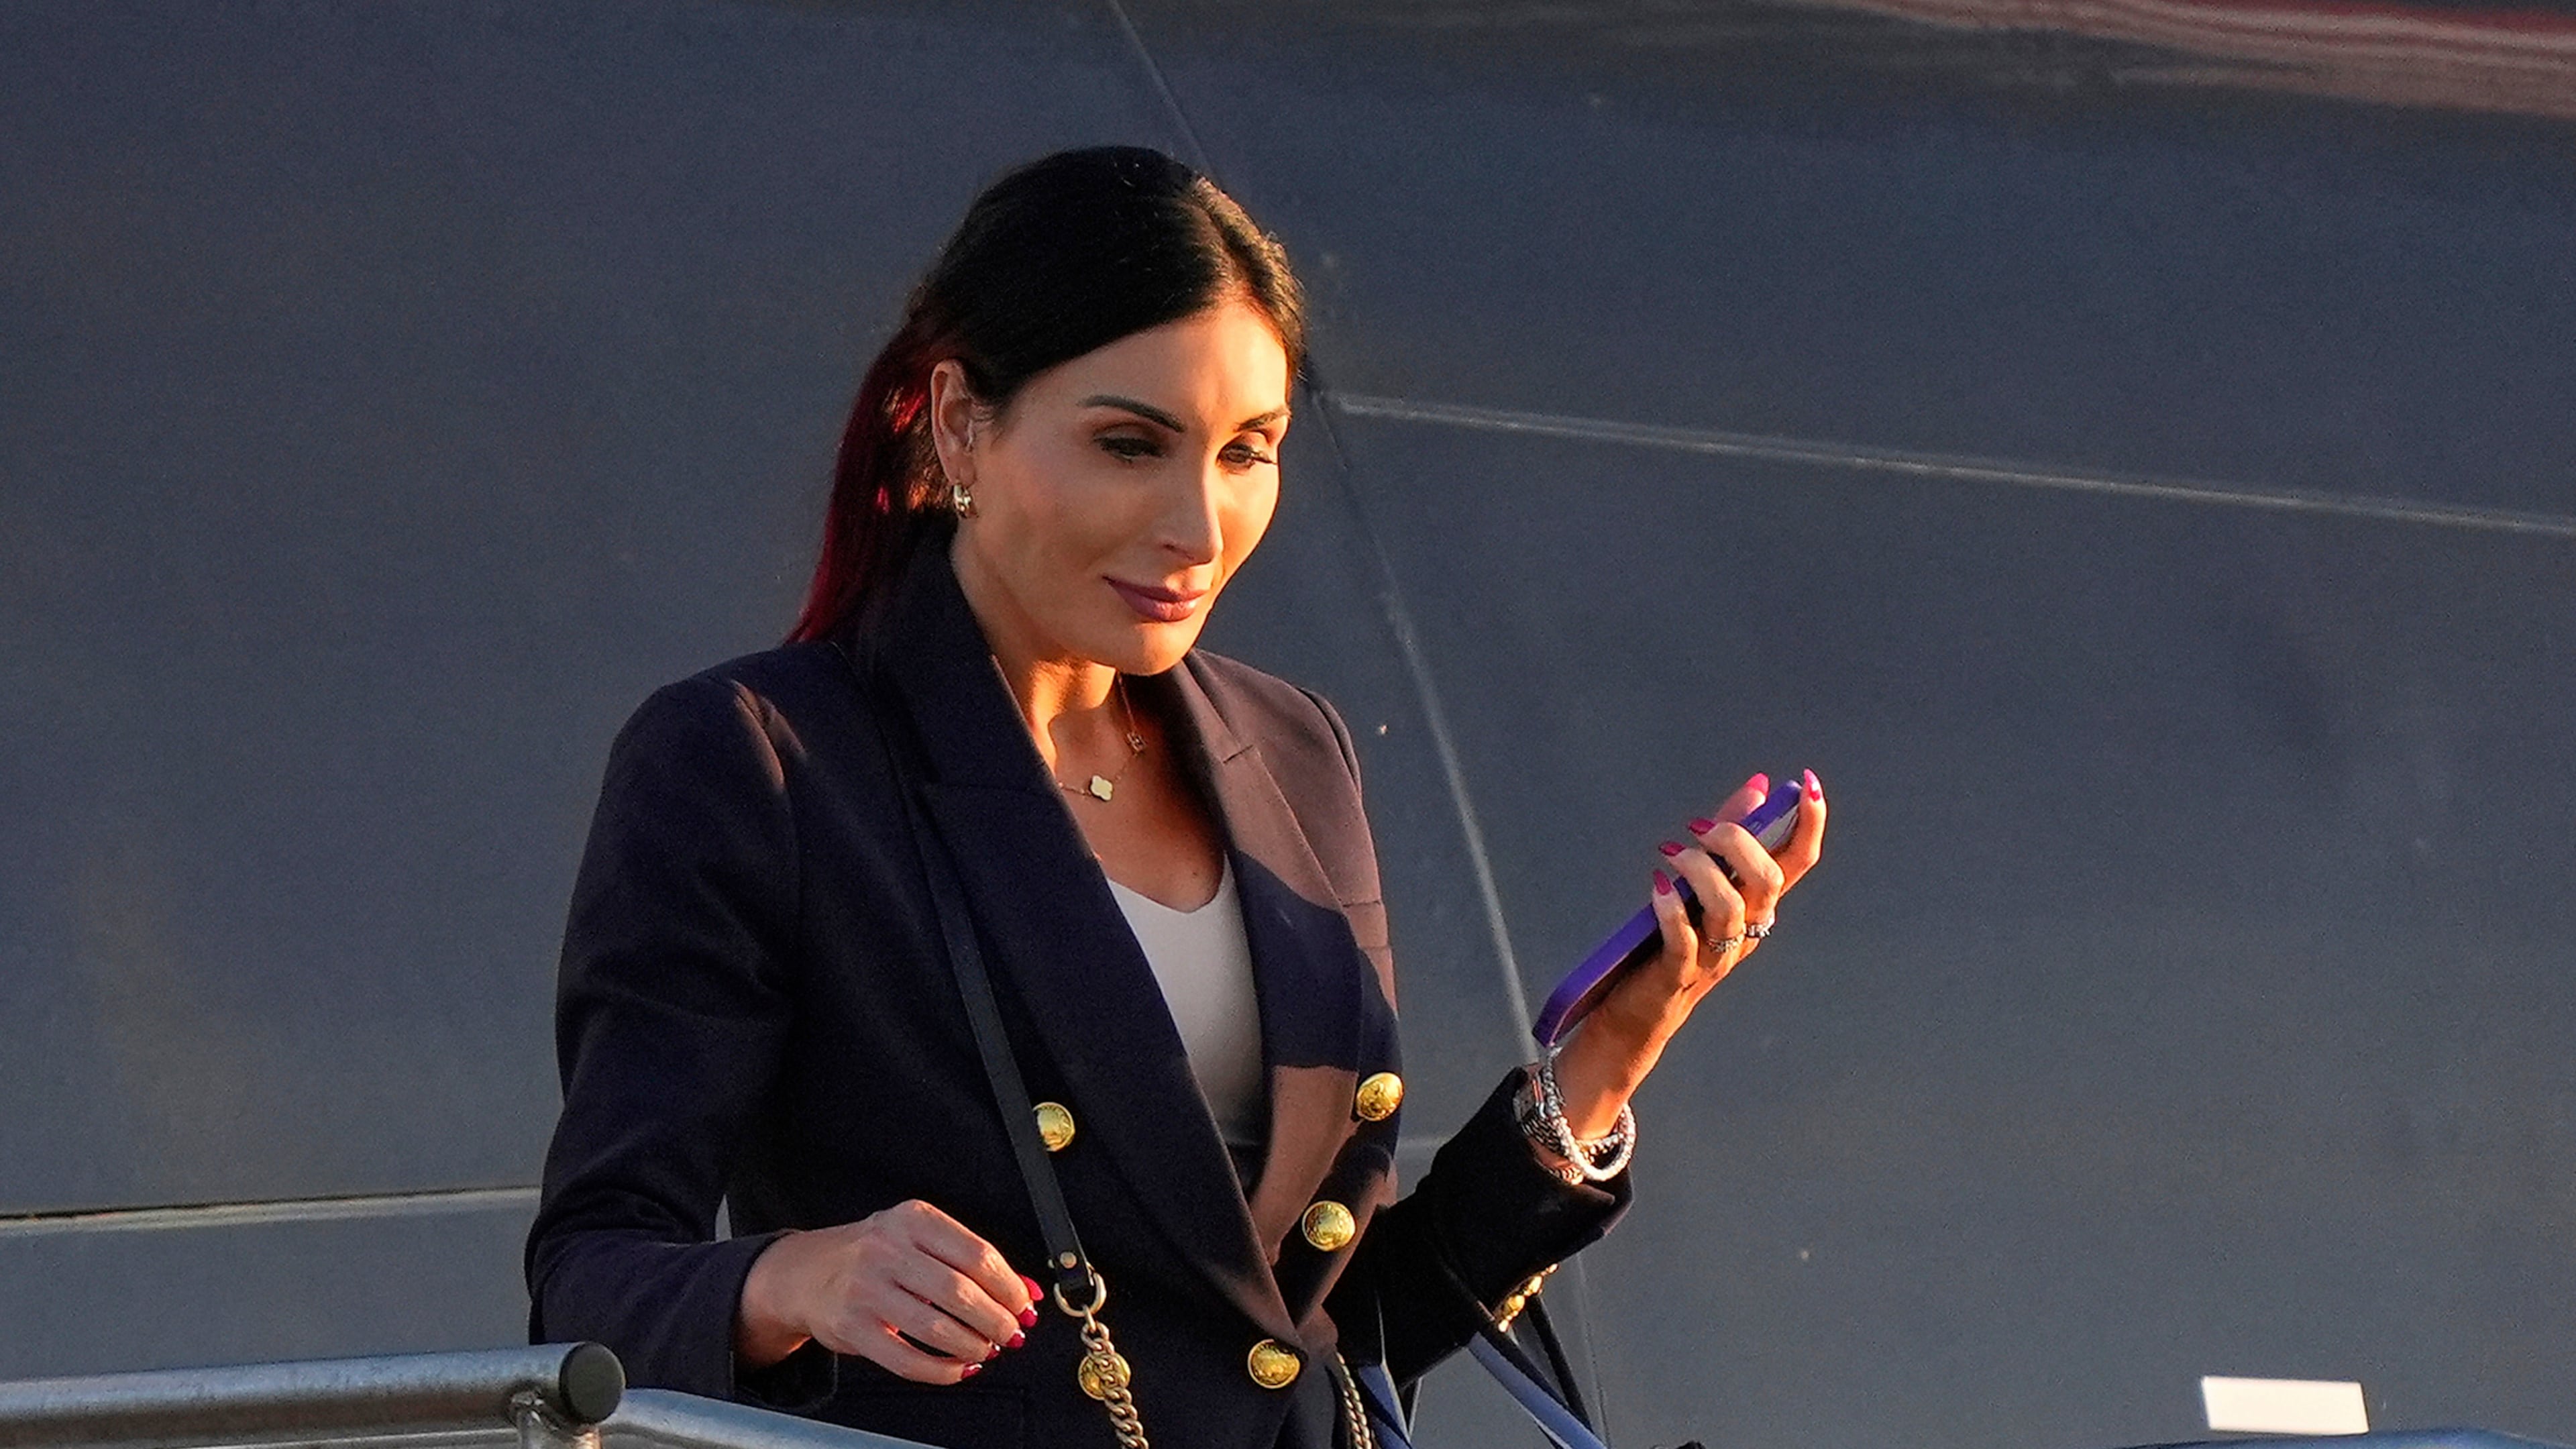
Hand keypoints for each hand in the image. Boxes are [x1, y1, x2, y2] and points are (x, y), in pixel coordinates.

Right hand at [736, 1199, 1039, 1383]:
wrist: (806, 1272)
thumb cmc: (873, 1254)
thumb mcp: (919, 1239)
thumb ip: (969, 1261)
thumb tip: (1025, 1292)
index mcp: (913, 1219)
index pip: (977, 1254)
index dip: (1009, 1286)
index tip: (1025, 1305)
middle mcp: (887, 1249)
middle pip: (960, 1292)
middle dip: (997, 1319)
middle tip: (1012, 1333)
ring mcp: (866, 1289)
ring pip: (936, 1328)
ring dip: (972, 1345)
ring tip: (987, 1349)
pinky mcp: (853, 1327)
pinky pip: (907, 1359)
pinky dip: (941, 1370)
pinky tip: (958, 1368)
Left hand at [1551, 770, 1827, 1138]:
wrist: (1638, 1011)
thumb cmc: (1671, 940)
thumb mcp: (1702, 882)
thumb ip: (1728, 836)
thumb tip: (1759, 787)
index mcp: (1758, 905)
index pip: (1799, 861)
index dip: (1810, 822)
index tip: (1806, 782)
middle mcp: (1747, 931)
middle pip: (1768, 880)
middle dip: (1737, 842)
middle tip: (1700, 829)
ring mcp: (1716, 956)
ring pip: (1730, 907)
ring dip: (1699, 870)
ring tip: (1670, 854)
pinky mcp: (1680, 974)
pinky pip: (1685, 941)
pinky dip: (1671, 910)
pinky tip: (1656, 887)